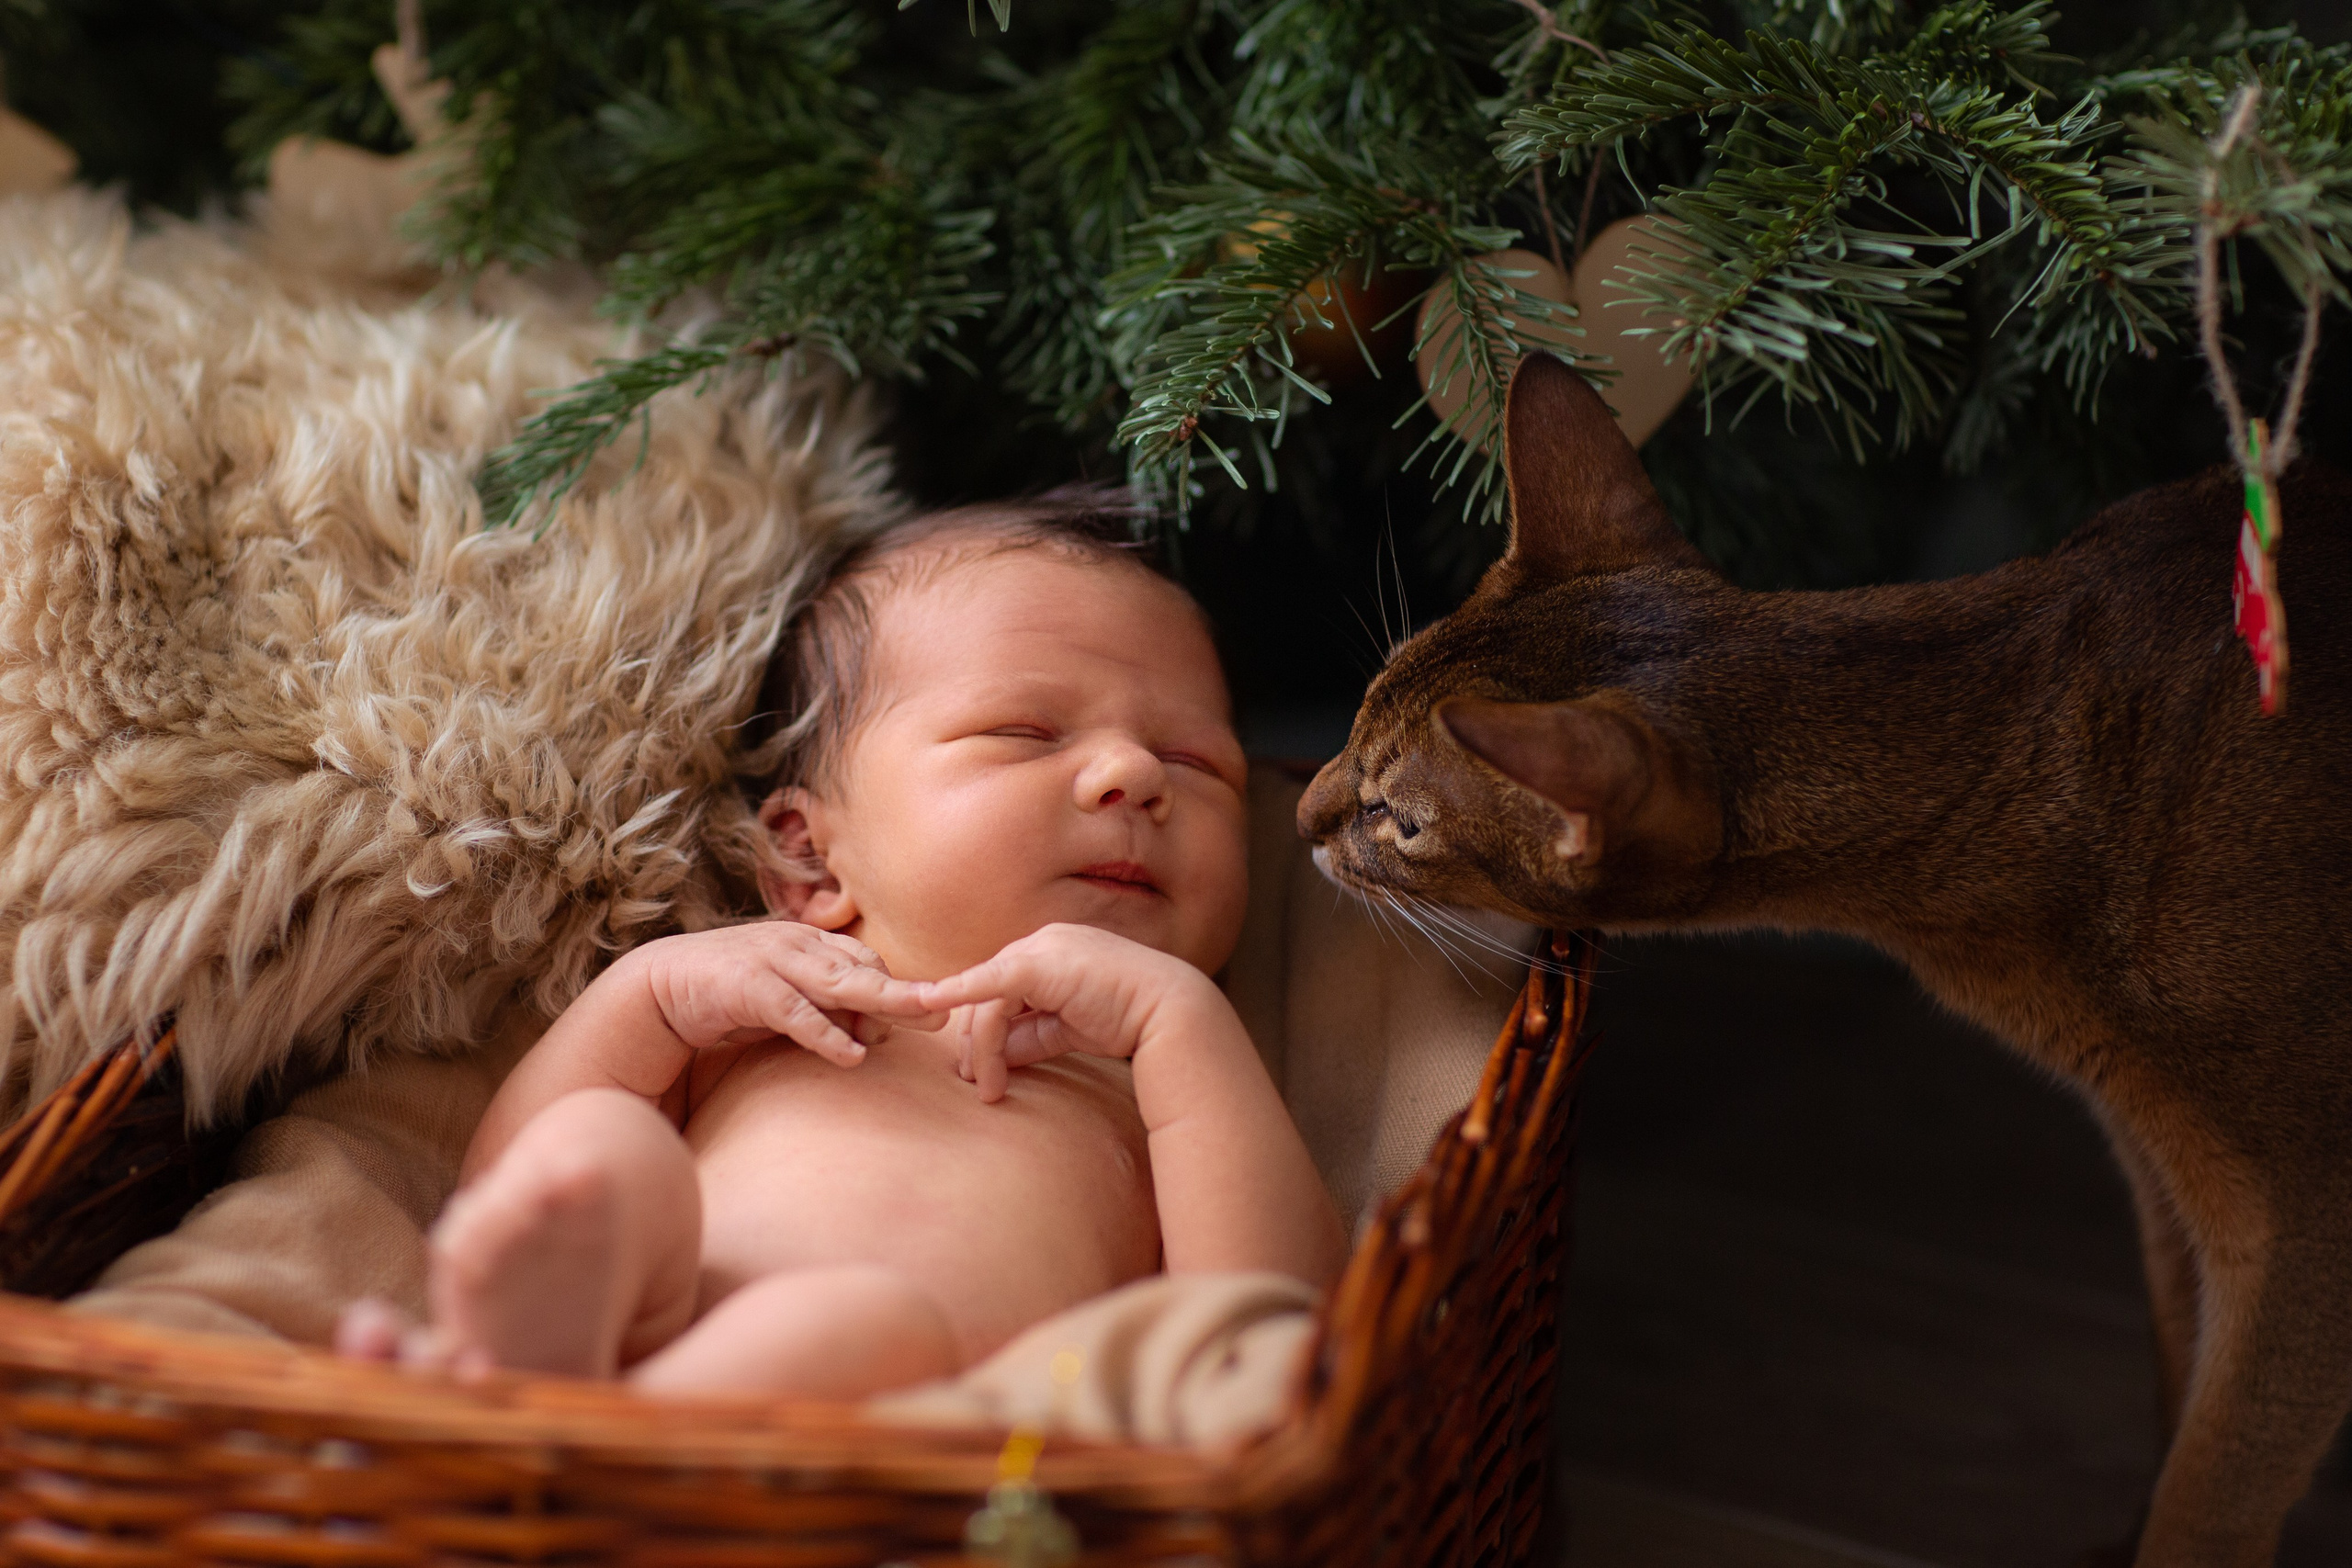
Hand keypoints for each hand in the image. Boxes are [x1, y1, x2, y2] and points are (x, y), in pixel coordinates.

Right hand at [630, 921, 945, 1067]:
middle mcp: (797, 946)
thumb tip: (874, 1036)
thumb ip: (827, 1011)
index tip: (935, 1010)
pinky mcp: (745, 987)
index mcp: (809, 945)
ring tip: (920, 1019)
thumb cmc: (732, 996)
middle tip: (947, 1010)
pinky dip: (823, 1033)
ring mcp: (772, 961)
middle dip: (907, 991)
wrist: (659, 988)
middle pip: (864, 968)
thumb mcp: (787, 1001)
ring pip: (838, 982)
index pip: (867, 962)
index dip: (898, 987)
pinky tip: (851, 1055)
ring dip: (882, 1002)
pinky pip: (793, 1012)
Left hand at [916, 923, 1215, 1101]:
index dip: (986, 1033)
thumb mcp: (1066, 1030)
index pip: (1001, 993)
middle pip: (986, 997)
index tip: (977, 1070)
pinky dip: (958, 991)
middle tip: (980, 1085)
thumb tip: (995, 1056)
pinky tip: (930, 1001)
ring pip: (988, 1003)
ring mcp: (1040, 951)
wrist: (1167, 1015)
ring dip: (983, 1049)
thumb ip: (1030, 1037)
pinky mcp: (1039, 965)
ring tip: (989, 1087)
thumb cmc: (1127, 1021)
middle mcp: (1042, 945)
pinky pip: (989, 982)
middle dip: (977, 1045)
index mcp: (1050, 955)